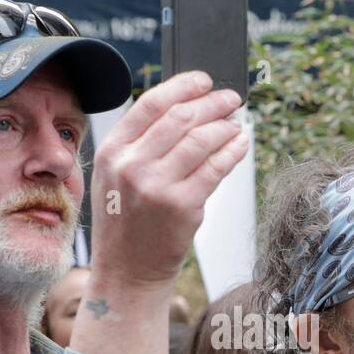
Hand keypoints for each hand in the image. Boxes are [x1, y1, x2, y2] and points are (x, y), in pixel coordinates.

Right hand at [88, 71, 245, 291]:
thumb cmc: (126, 222)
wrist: (126, 272)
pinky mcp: (183, 206)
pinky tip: (240, 144)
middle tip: (230, 100)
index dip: (184, 86)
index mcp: (113, 151)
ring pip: (201, 139)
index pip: (152, 103)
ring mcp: (157, 186)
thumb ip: (140, 143)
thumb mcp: (115, 177)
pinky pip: (216, 168)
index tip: (204, 81)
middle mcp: (132, 165)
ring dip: (226, 126)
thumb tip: (184, 107)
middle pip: (181, 117)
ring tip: (236, 124)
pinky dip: (233, 151)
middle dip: (212, 103)